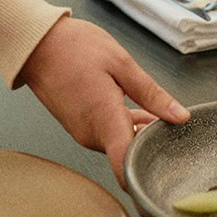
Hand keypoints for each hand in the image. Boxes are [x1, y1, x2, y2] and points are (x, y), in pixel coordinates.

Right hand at [17, 16, 189, 186]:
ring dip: (138, 130)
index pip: (126, 167)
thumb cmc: (74, 48)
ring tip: (153, 106)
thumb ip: (152, 94)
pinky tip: (132, 105)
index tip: (168, 167)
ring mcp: (82, 132)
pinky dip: (123, 124)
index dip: (147, 173)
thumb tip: (179, 115)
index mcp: (104, 120)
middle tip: (172, 119)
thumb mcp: (122, 63)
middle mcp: (91, 135)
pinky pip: (107, 133)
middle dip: (152, 140)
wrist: (36, 43)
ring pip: (119, 142)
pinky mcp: (78, 127)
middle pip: (129, 153)